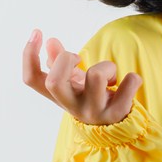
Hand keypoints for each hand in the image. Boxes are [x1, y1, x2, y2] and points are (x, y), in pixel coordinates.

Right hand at [22, 28, 142, 125]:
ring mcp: (94, 111)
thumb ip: (59, 63)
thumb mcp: (73, 83)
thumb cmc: (91, 99)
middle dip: (66, 59)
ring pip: (96, 75)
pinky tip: (129, 83)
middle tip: (78, 58)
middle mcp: (72, 106)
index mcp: (59, 96)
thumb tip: (50, 41)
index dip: (29, 54)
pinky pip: (128, 83)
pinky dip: (132, 79)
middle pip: (54, 82)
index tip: (38, 32)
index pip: (32, 79)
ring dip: (108, 66)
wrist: (117, 129)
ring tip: (111, 77)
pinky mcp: (117, 113)